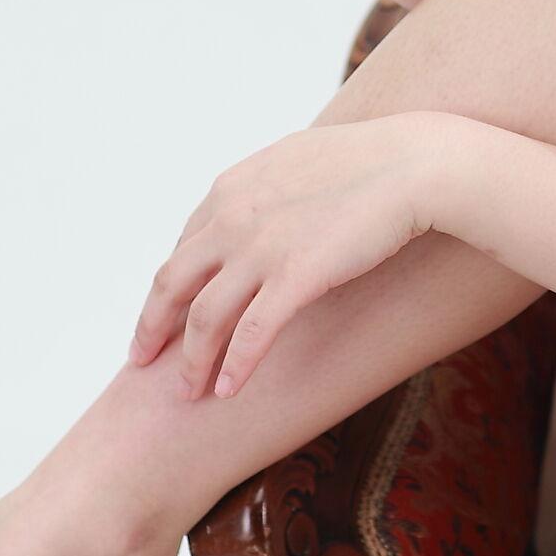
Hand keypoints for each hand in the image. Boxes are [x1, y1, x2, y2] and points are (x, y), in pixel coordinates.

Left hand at [125, 112, 447, 401]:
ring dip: (191, 362)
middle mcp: (232, 217)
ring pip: (204, 319)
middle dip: (152, 328)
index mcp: (229, 189)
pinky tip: (228, 391)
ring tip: (188, 392)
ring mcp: (260, 248)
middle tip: (141, 360)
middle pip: (173, 285)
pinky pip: (251, 335)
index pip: (183, 248)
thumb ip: (264, 190)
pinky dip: (235, 368)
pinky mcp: (295, 277)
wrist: (414, 164)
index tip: (164, 314)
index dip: (169, 289)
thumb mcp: (296, 163)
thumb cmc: (370, 162)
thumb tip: (258, 209)